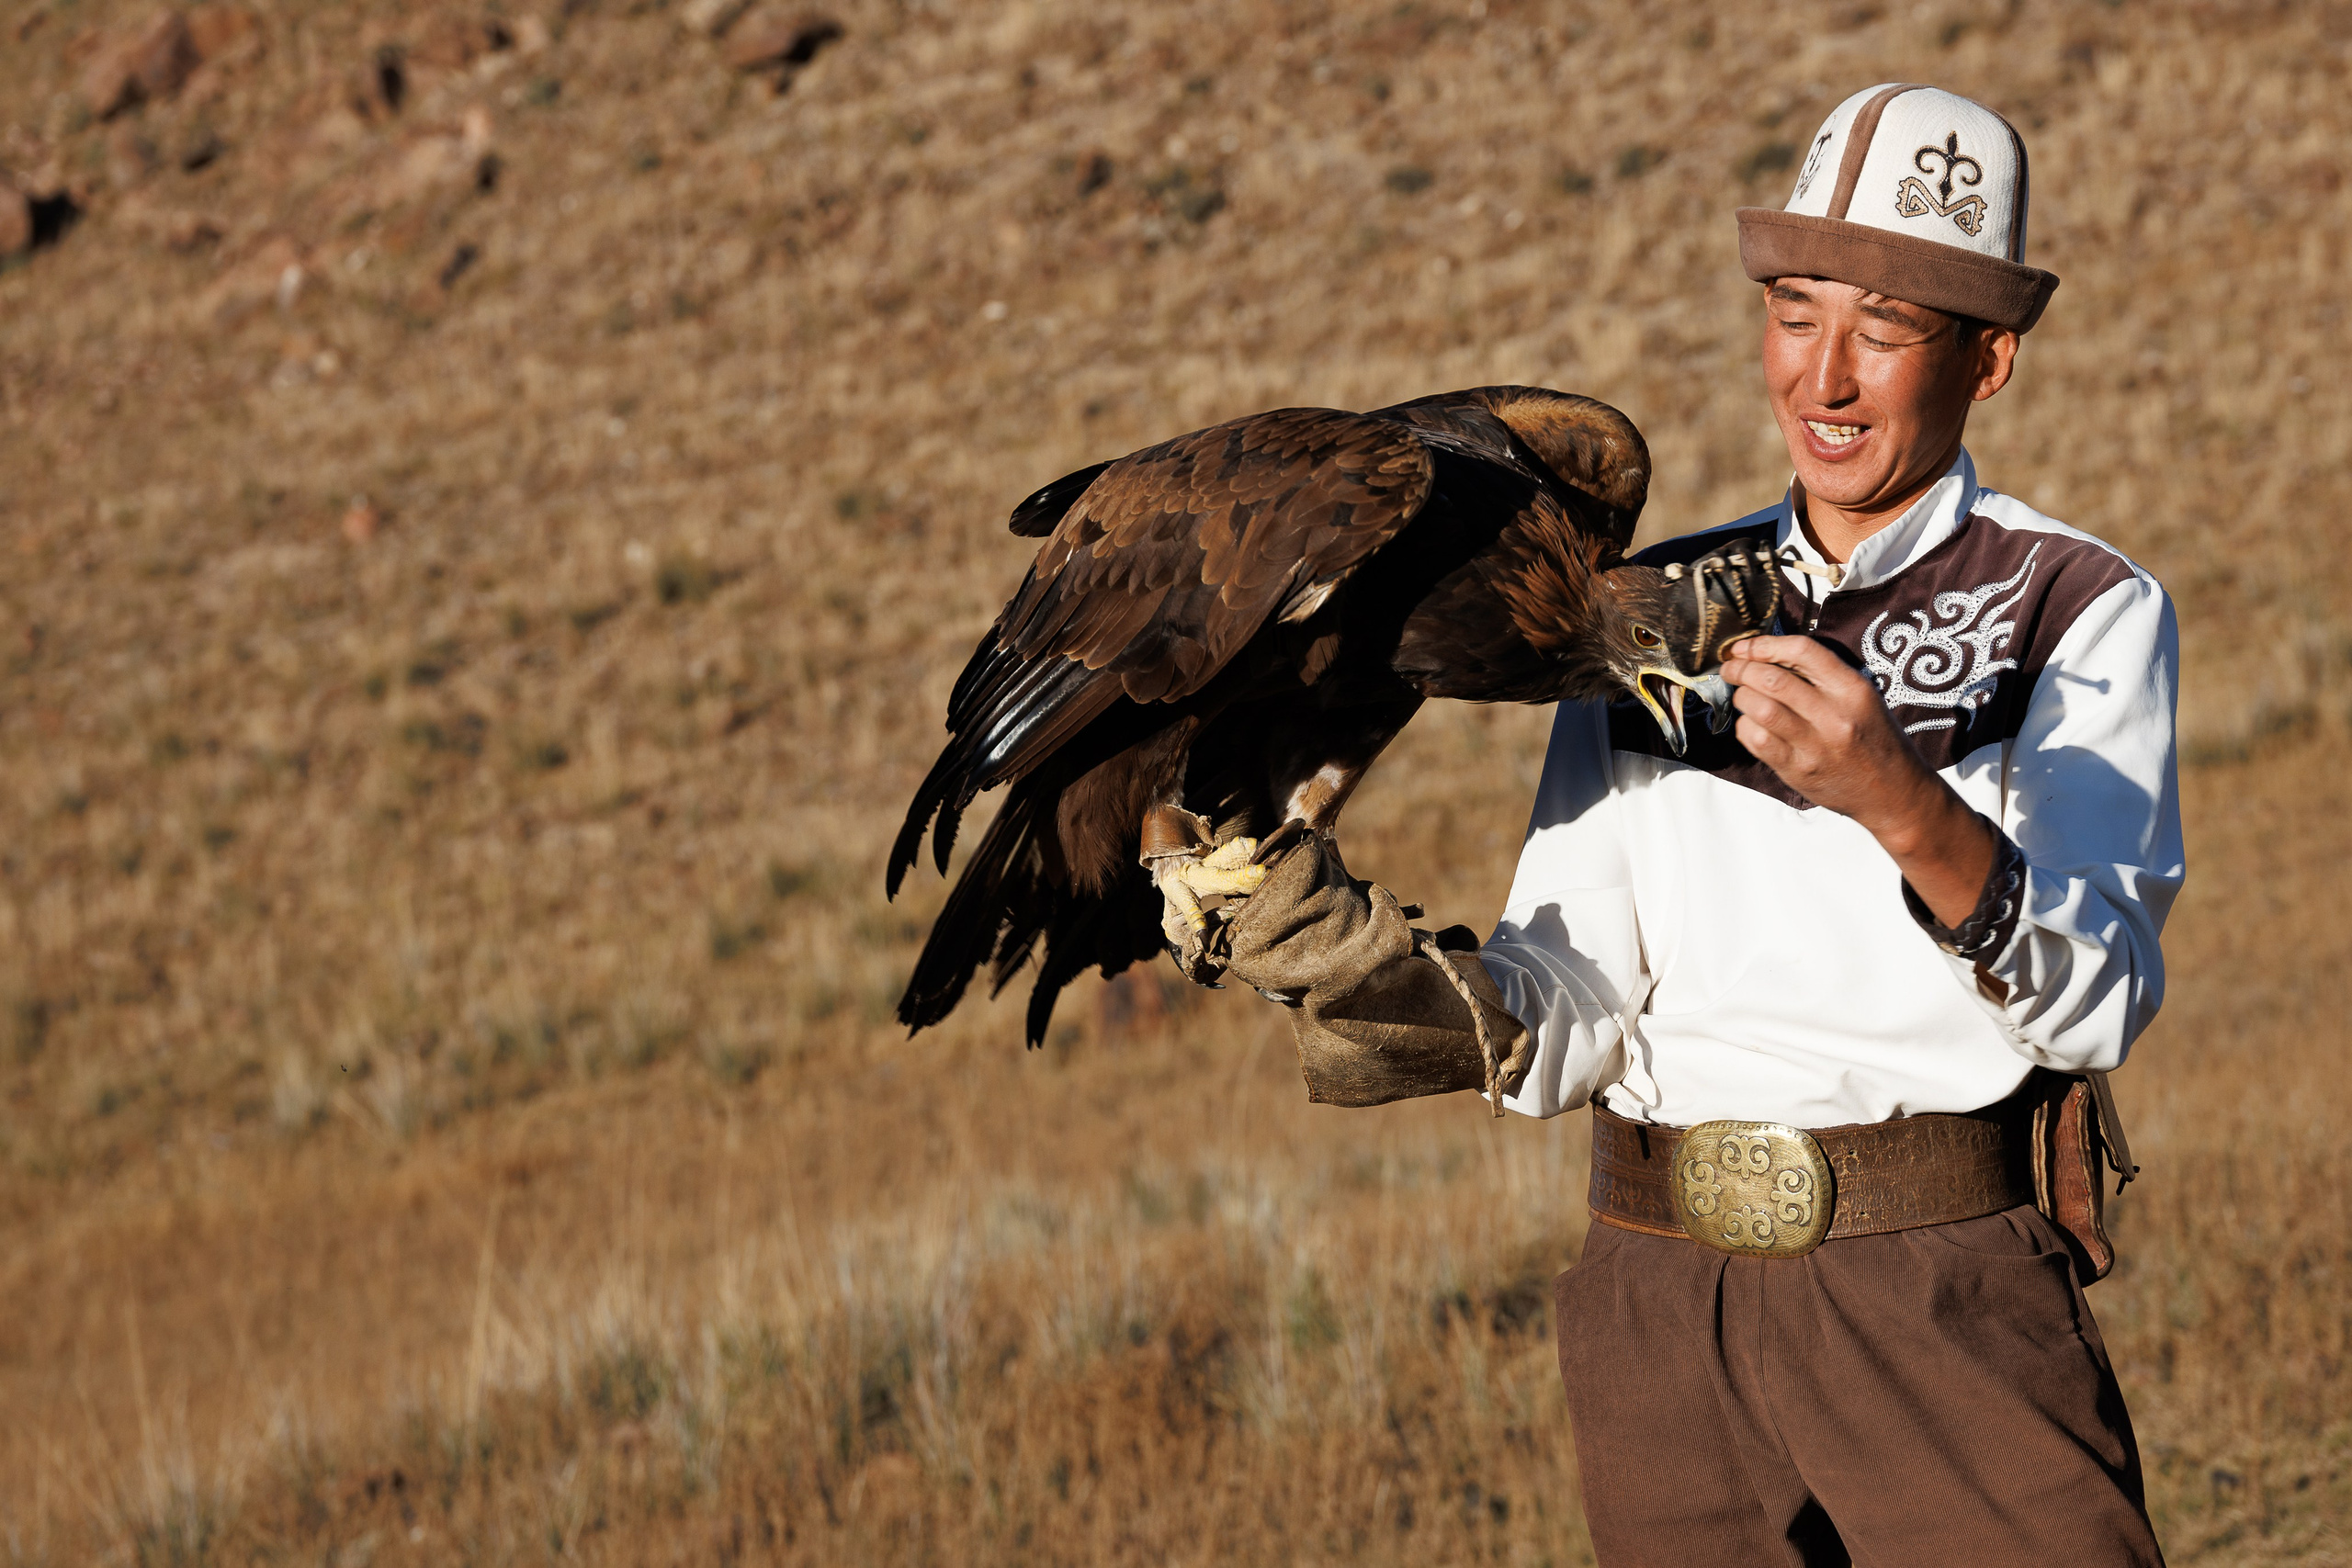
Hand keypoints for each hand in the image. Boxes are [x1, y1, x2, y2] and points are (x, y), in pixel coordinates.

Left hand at [1721, 635, 1994, 926]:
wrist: (1892, 792)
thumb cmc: (1873, 737)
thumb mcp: (1862, 696)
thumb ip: (1821, 675)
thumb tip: (1767, 654)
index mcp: (1853, 690)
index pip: (1803, 651)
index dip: (1765, 644)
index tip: (1746, 647)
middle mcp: (1834, 716)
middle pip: (1772, 679)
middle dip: (1742, 669)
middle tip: (1732, 668)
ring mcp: (1814, 746)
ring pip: (1759, 709)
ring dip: (1741, 697)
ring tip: (1742, 695)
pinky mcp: (1797, 771)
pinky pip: (1757, 741)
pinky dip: (1744, 726)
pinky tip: (1750, 723)